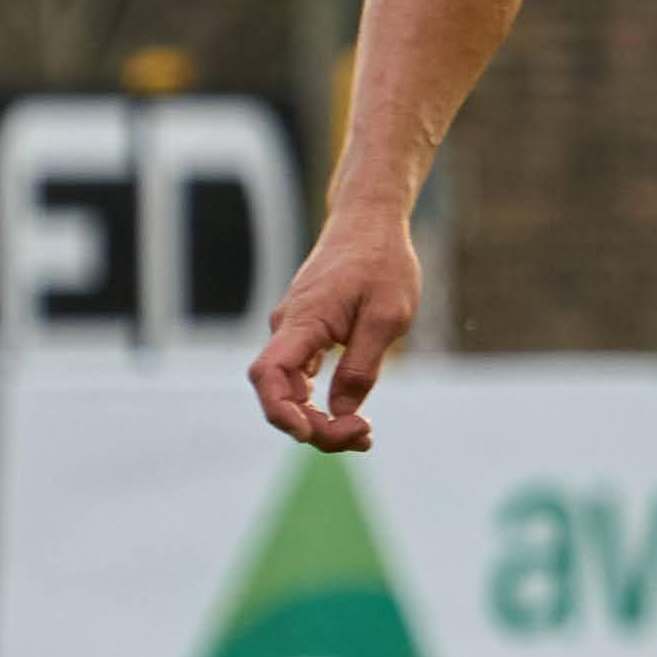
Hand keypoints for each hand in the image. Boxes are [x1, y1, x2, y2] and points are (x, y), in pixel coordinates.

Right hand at [248, 212, 421, 451]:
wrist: (369, 220)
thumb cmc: (382, 262)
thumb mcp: (387, 317)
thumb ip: (362, 367)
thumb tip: (340, 413)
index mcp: (305, 319)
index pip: (268, 374)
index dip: (279, 411)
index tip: (310, 433)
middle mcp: (289, 326)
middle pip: (281, 392)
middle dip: (315, 426)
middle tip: (365, 436)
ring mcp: (294, 330)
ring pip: (292, 389)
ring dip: (320, 418)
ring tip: (364, 432)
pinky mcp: (306, 332)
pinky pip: (302, 376)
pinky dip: (322, 401)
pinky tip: (352, 415)